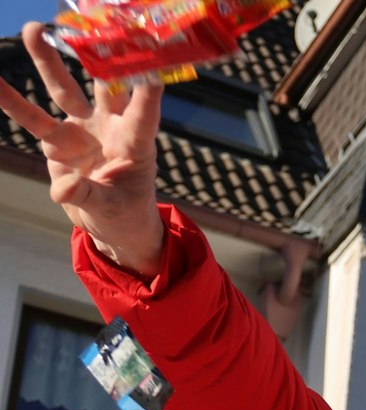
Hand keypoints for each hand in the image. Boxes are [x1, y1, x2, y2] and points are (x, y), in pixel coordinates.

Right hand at [0, 23, 164, 275]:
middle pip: (101, 87)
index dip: (147, 95)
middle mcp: (109, 129)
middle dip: (94, 58)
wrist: (112, 224)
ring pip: (63, 93)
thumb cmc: (125, 215)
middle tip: (84, 31)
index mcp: (135, 146)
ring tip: (32, 29)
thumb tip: (64, 186)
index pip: (144, 116)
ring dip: (48, 62)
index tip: (152, 68)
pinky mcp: (58, 142)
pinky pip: (33, 118)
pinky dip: (12, 100)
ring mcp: (82, 132)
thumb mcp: (112, 210)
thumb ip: (89, 196)